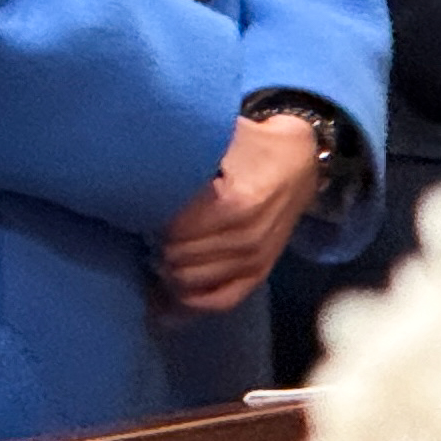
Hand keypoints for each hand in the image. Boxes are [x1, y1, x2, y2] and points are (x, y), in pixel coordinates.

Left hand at [159, 113, 324, 312]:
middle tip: (147, 233)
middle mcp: (247, 237)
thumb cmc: (253, 147)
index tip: (142, 212)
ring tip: (155, 254)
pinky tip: (172, 298)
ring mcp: (256, 259)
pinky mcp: (260, 272)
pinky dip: (193, 302)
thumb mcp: (222, 138)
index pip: (175, 231)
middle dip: (157, 248)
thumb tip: (142, 162)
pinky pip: (222, 300)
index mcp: (234, 202)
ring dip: (169, 273)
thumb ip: (186, 153)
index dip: (152, 222)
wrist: (298, 163)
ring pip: (194, 282)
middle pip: (180, 258)